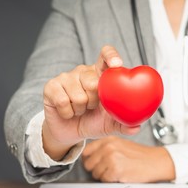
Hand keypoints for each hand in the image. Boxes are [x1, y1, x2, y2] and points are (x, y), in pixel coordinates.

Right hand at [42, 45, 139, 160]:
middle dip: (94, 101)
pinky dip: (68, 113)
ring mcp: (66, 77)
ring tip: (80, 109)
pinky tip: (68, 112)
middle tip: (92, 107)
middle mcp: (83, 72)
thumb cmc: (93, 121)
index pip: (105, 55)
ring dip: (80, 109)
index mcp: (100, 74)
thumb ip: (124, 123)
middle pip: (93, 82)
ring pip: (78, 95)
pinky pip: (63, 101)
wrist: (71, 132)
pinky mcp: (51, 86)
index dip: (111, 56)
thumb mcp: (111, 123)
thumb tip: (136, 127)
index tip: (117, 64)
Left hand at [82, 136, 175, 182]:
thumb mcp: (122, 145)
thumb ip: (106, 149)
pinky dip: (111, 181)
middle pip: (89, 164)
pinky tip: (121, 175)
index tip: (95, 163)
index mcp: (109, 140)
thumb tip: (91, 158)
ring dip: (105, 176)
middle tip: (109, 169)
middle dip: (97, 169)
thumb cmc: (142, 156)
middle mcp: (109, 147)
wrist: (156, 161)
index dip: (90, 160)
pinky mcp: (116, 170)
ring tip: (118, 172)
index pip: (86, 151)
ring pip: (96, 174)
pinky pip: (104, 180)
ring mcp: (111, 158)